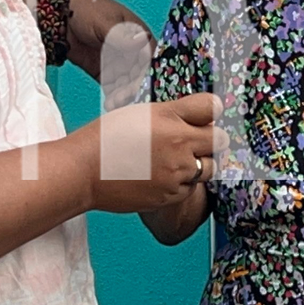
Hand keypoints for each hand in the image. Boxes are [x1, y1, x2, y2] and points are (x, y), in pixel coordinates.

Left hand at [66, 0, 154, 108]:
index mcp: (138, 35)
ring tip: (114, 103)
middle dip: (135, 87)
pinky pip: (114, 88)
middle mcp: (132, 52)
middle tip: (124, 97)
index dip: (148, 71)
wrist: (60, 18)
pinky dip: (114, 97)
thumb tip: (142, 39)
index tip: (143, 84)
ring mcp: (119, 64)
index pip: (149, 56)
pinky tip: (110, 105)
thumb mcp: (105, 21)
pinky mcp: (105, 73)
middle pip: (140, 74)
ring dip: (124, 96)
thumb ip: (122, 35)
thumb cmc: (87, 10)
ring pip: (128, 84)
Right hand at [76, 92, 225, 213]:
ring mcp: (177, 174)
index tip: (206, 115)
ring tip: (176, 160)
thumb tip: (205, 113)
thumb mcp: (143, 113)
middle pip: (219, 140)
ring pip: (208, 168)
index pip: (213, 108)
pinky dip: (183, 183)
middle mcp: (179, 146)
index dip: (211, 111)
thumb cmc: (108, 137)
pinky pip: (190, 188)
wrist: (84, 171)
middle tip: (194, 140)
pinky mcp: (170, 197)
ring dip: (200, 163)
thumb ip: (176, 112)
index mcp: (171, 119)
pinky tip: (161, 176)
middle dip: (211, 139)